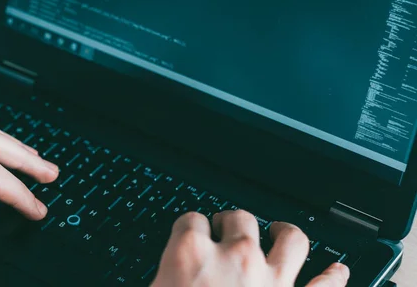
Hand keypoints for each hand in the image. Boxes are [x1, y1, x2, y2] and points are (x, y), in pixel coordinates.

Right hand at [152, 211, 349, 286]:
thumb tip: (166, 282)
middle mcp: (236, 259)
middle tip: (226, 228)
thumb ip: (164, 283)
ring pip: (290, 240)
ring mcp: (272, 281)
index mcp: (192, 255)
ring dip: (286, 232)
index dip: (190, 226)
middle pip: (239, 219)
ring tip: (280, 231)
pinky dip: (334, 276)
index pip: (190, 221)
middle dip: (231, 221)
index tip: (190, 233)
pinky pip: (326, 286)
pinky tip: (337, 270)